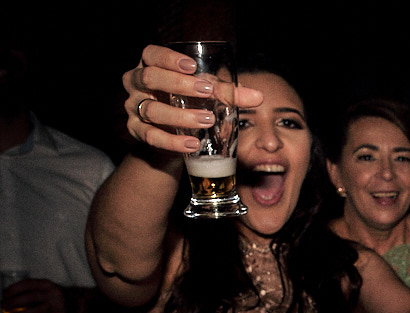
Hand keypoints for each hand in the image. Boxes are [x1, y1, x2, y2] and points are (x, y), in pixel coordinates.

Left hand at [1, 278, 81, 312]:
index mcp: (47, 284)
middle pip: (29, 298)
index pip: (27, 284)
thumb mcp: (46, 288)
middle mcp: (53, 294)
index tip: (5, 294)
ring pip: (34, 311)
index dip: (13, 289)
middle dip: (13, 302)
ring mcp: (57, 307)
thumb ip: (31, 290)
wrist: (77, 304)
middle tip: (5, 306)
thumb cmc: (56, 297)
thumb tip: (11, 299)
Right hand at [123, 44, 262, 153]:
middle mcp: (137, 83)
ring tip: (207, 120)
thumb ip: (229, 93)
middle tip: (207, 92)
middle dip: (178, 84)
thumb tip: (258, 96)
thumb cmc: (188, 104)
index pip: (151, 54)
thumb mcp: (206, 94)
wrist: (170, 137)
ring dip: (181, 115)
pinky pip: (151, 136)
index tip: (192, 66)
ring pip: (151, 109)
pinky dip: (173, 142)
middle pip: (149, 77)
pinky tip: (194, 144)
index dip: (168, 58)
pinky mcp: (136, 131)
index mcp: (151, 65)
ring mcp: (133, 108)